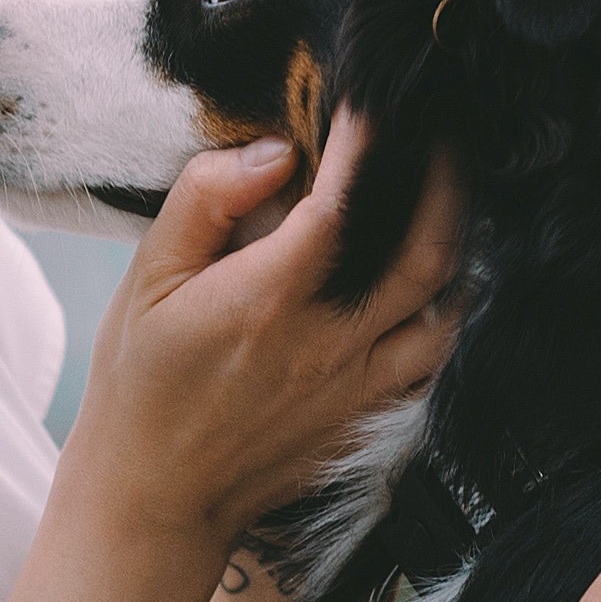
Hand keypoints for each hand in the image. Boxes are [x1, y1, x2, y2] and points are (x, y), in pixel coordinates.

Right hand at [69, 113, 462, 561]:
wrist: (157, 499)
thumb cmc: (141, 385)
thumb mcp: (146, 282)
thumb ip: (205, 204)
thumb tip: (272, 152)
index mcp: (267, 300)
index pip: (343, 204)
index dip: (367, 144)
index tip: (374, 102)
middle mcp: (328, 343)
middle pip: (426, 249)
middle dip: (446, 180)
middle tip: (445, 135)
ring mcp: (359, 387)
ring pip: (447, 305)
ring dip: (459, 245)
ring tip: (452, 198)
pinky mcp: (370, 419)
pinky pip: (437, 358)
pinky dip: (450, 312)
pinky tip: (442, 282)